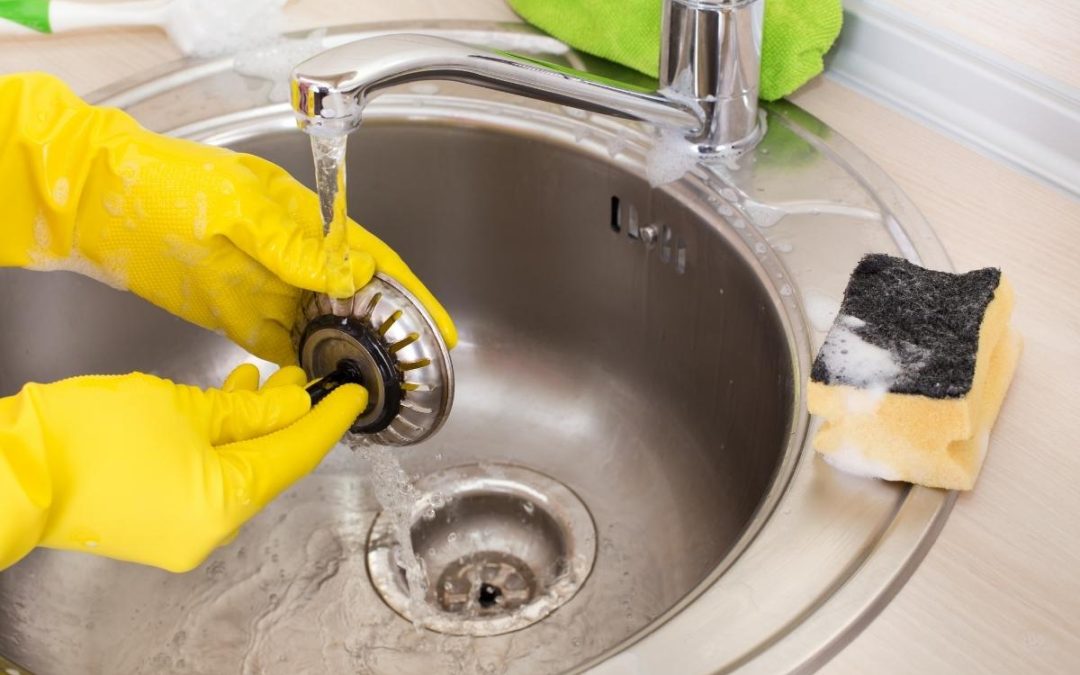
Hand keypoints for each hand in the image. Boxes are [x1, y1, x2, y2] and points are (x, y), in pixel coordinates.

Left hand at [0, 72, 455, 364]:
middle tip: (414, 370)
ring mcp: (267, 289)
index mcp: (305, 224)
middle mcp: (294, 260)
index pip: (373, 262)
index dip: (410, 295)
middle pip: (356, 301)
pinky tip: (318, 388)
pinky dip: (303, 366)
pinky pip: (281, 345)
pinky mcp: (238, 314)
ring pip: (323, 328)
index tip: (439, 328)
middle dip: (388, 333)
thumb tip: (356, 272)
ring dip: (348, 355)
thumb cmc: (169, 183)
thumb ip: (297, 246)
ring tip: (376, 388)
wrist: (101, 202)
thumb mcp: (240, 207)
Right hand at [0, 364, 364, 571]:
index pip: (296, 456)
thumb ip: (249, 410)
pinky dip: (220, 444)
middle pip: (268, 465)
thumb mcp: (184, 408)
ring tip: (267, 379)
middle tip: (307, 376)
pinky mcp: (159, 524)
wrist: (11, 470)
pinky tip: (226, 404)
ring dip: (253, 425)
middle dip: (288, 417)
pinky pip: (207, 480)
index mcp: (225, 504)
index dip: (329, 421)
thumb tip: (294, 404)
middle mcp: (211, 529)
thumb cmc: (91, 435)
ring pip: (237, 470)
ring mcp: (184, 533)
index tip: (355, 395)